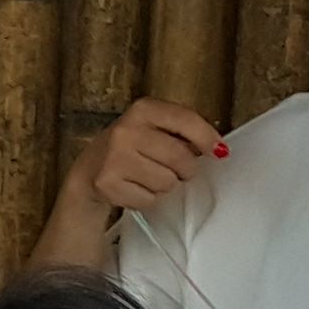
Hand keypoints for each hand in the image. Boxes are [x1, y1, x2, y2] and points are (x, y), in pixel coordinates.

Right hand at [74, 99, 229, 222]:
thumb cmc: (131, 147)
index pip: (186, 120)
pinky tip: (136, 186)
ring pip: (167, 182)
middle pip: (180, 158)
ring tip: (149, 176)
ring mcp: (115, 158)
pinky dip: (148, 198)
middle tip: (176, 169)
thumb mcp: (153, 126)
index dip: (207, 138)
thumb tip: (219, 150)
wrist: (89, 169)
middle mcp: (127, 130)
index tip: (219, 152)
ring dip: (165, 185)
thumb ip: (184, 131)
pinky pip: (149, 199)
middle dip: (185, 169)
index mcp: (143, 109)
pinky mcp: (108, 183)